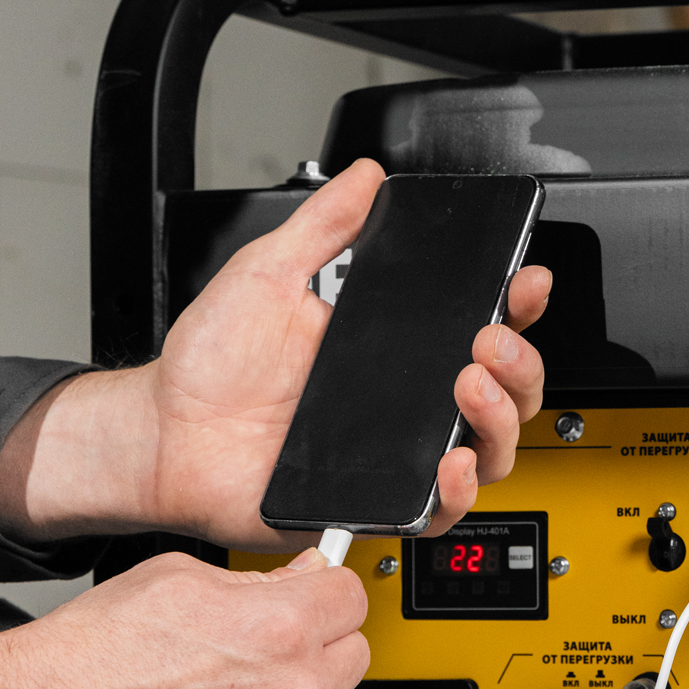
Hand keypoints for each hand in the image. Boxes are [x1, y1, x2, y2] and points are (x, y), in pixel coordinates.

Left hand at [0, 159, 551, 548]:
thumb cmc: (209, 370)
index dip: (513, 308)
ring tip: (471, 385)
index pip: (477, 330)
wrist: (166, 436)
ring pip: (488, 453)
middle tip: (489, 339)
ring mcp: (396, 459)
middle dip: (518, 364)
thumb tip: (364, 178)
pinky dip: (458, 491)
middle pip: (503, 395)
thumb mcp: (266, 274)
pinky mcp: (376, 504)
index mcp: (391, 352)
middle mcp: (405, 408)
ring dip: (498, 420)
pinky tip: (451, 460)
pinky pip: (439, 510)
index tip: (522, 283)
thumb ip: (320, 225)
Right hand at [0, 549, 367, 688]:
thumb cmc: (87, 661)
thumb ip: (256, 580)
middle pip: (351, 659)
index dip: (325, 593)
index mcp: (278, 631)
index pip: (352, 597)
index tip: (311, 600)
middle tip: (264, 652)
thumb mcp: (174, 580)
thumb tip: (298, 579)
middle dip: (315, 648)